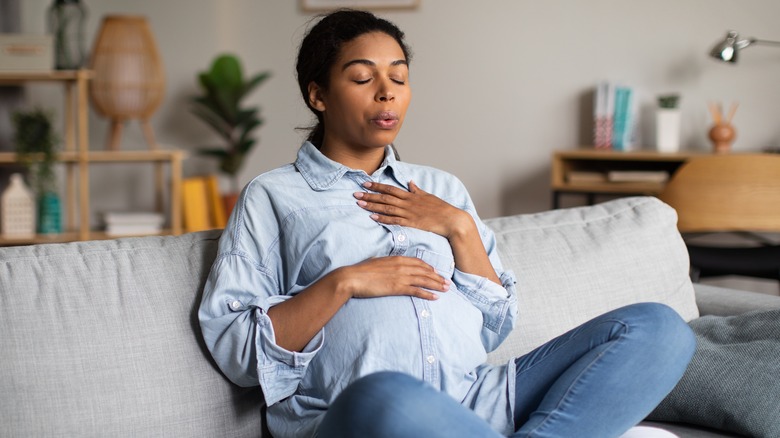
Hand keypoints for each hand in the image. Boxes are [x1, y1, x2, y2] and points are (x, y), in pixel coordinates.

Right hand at [337, 256, 449, 300]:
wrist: (352, 278)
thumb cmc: (360, 271)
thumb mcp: (375, 262)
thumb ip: (384, 262)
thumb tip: (384, 262)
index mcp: (396, 258)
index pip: (418, 262)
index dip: (429, 267)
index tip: (436, 271)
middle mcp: (401, 266)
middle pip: (425, 271)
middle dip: (438, 277)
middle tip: (447, 282)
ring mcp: (400, 276)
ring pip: (424, 280)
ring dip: (437, 285)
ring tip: (446, 289)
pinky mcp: (397, 287)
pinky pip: (417, 291)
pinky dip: (428, 294)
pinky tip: (435, 297)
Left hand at [354, 181, 471, 239]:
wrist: (451, 220)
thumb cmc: (441, 208)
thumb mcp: (428, 196)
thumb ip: (416, 190)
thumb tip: (410, 182)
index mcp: (411, 195)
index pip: (390, 189)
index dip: (377, 186)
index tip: (365, 183)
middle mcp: (408, 203)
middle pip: (385, 198)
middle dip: (369, 195)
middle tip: (355, 194)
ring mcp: (409, 213)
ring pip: (387, 208)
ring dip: (372, 206)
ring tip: (360, 204)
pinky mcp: (411, 223)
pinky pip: (394, 220)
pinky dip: (383, 218)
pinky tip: (373, 217)